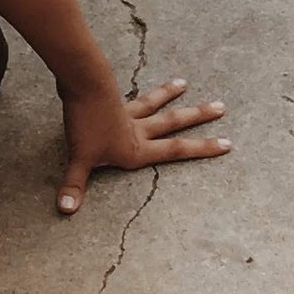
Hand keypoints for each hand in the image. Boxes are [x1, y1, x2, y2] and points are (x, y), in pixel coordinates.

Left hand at [55, 73, 229, 216]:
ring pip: (154, 104)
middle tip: (221, 107)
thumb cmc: (85, 125)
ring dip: (170, 95)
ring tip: (184, 84)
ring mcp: (127, 112)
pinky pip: (132, 96)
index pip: (176, 150)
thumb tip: (66, 209)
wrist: (82, 85)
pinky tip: (140, 85)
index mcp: (136, 148)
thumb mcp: (79, 159)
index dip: (202, 149)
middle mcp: (138, 130)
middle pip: (173, 122)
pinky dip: (139, 91)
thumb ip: (74, 185)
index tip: (227, 144)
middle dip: (198, 117)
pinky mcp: (113, 98)